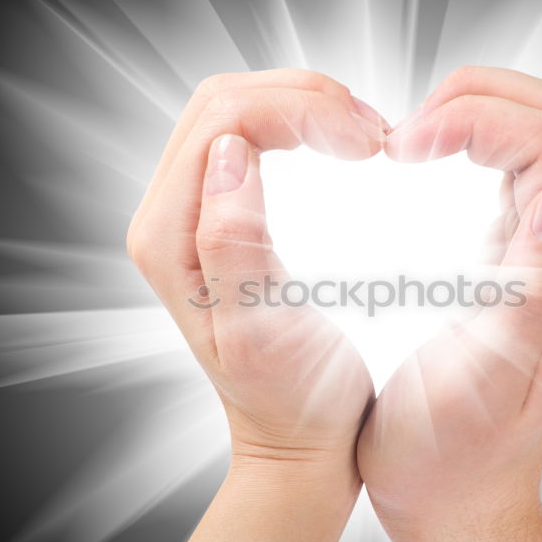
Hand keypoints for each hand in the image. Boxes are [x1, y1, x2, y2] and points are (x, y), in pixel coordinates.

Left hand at [128, 69, 386, 541]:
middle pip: (224, 101)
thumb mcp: (263, 335)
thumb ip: (234, 245)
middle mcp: (167, 217)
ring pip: (237, 111)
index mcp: (168, 238)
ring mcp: (191, 214)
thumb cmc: (294, 403)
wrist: (298, 444)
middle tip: (374, 133)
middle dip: (304, 97)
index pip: (224, 121)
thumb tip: (228, 153)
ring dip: (304, 105)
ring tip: (367, 136)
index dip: (302, 109)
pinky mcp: (220, 217)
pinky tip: (339, 143)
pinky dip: (299, 124)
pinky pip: (249, 137)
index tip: (370, 143)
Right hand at [357, 67, 541, 541]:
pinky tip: (434, 165)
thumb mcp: (477, 387)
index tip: (402, 146)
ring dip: (483, 113)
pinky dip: (482, 142)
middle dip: (482, 98)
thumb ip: (529, 296)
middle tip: (408, 136)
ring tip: (416, 141)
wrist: (463, 502)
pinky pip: (530, 166)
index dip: (473, 118)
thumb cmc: (447, 459)